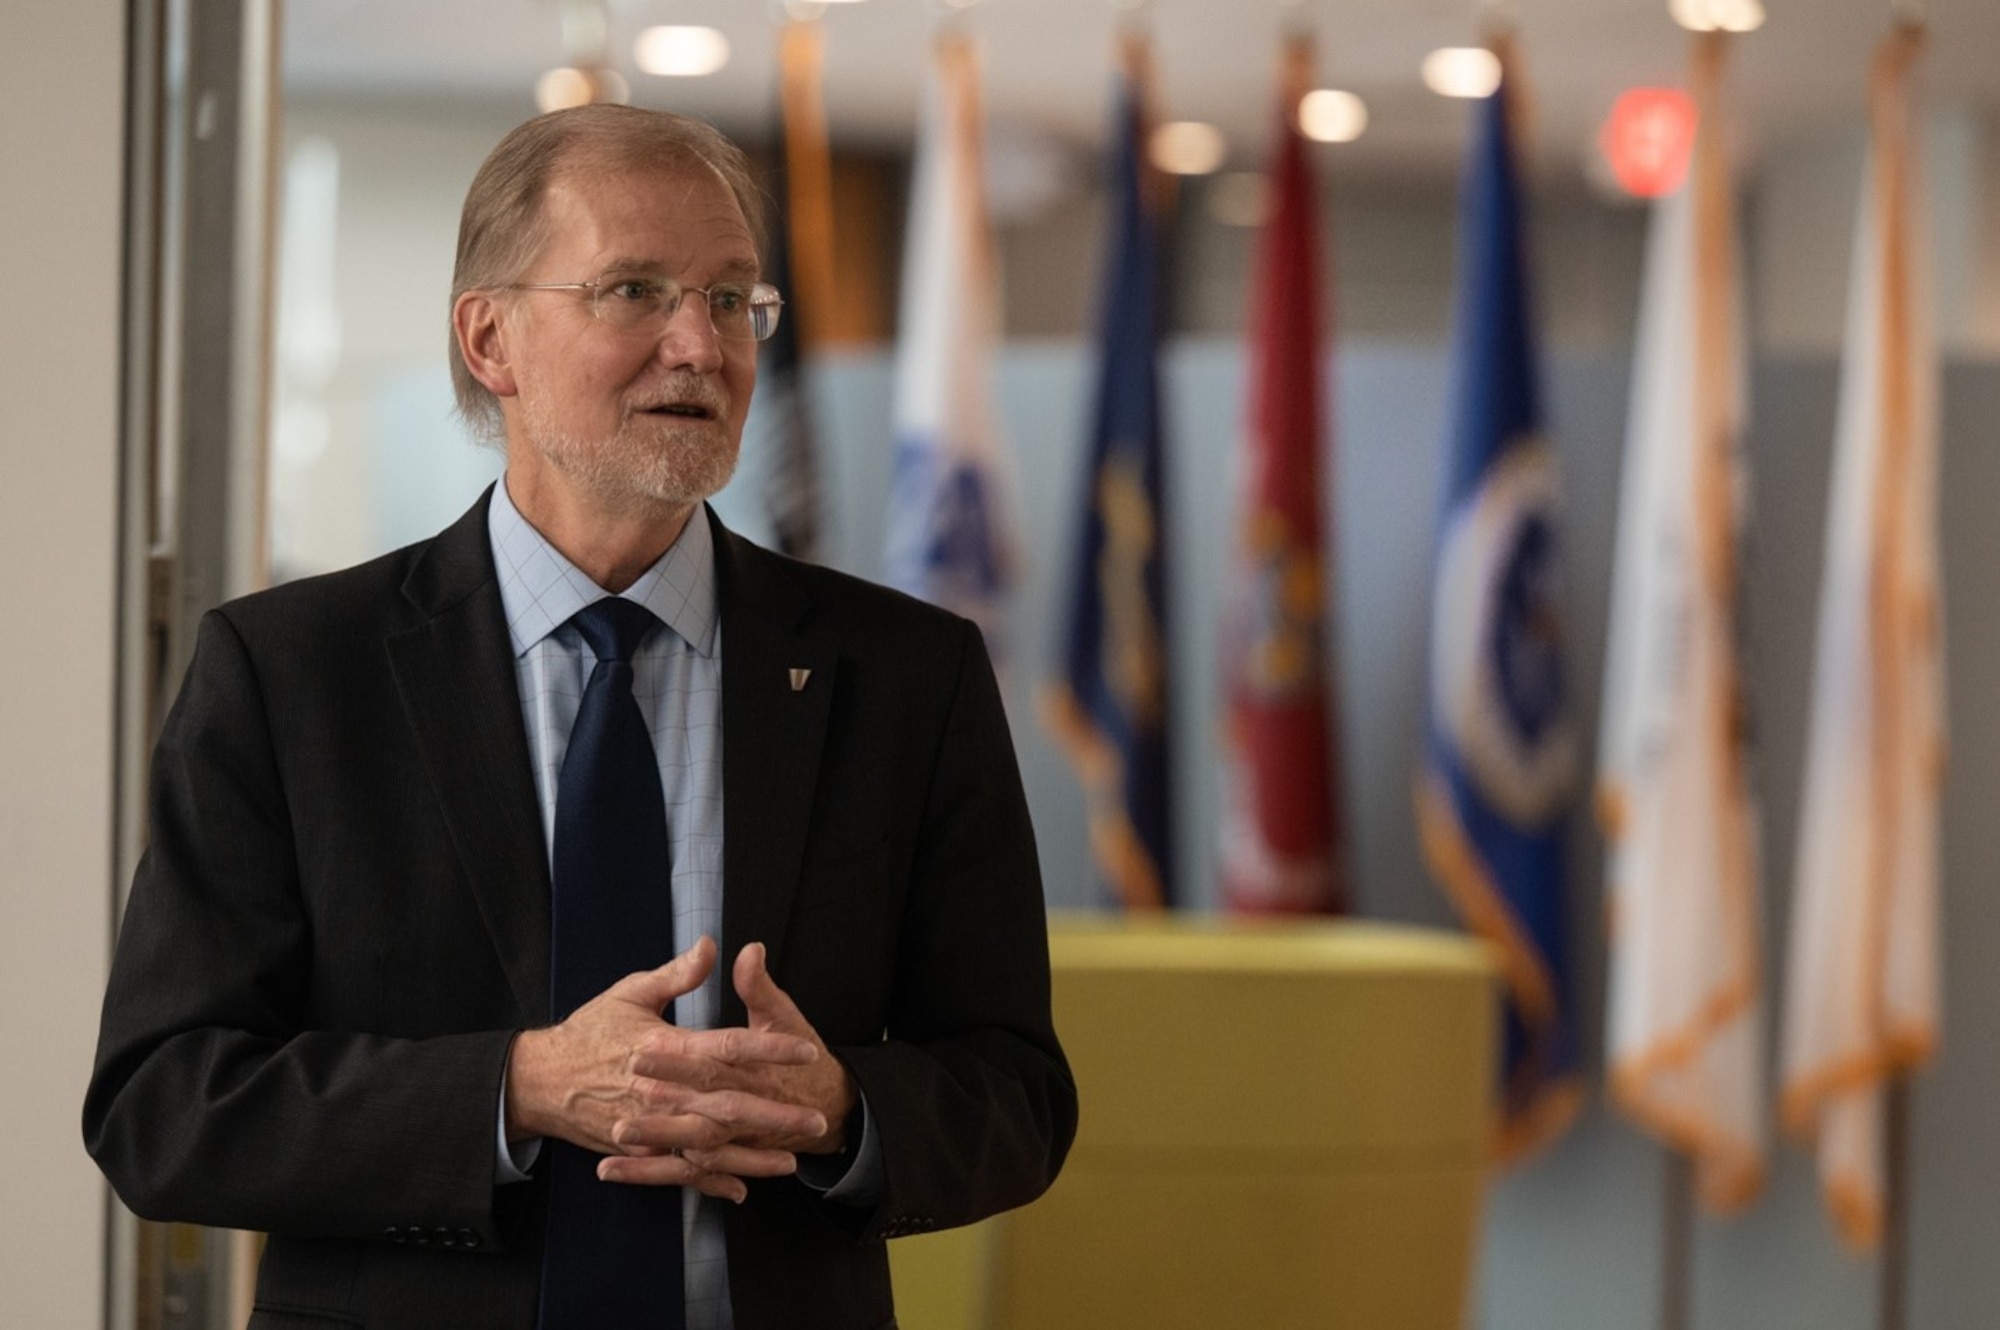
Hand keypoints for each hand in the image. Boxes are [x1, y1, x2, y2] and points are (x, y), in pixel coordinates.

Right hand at [505, 937, 826, 1200]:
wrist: (540, 1080)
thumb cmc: (588, 1031)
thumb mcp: (630, 992)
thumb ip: (677, 974)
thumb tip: (713, 946)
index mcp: (664, 1047)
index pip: (726, 1047)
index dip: (768, 1049)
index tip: (805, 1052)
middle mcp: (661, 1092)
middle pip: (727, 1106)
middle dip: (775, 1115)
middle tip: (816, 1119)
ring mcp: (649, 1126)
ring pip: (710, 1147)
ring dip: (752, 1156)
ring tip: (792, 1162)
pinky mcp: (638, 1150)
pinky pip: (679, 1171)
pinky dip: (709, 1182)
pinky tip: (741, 1189)